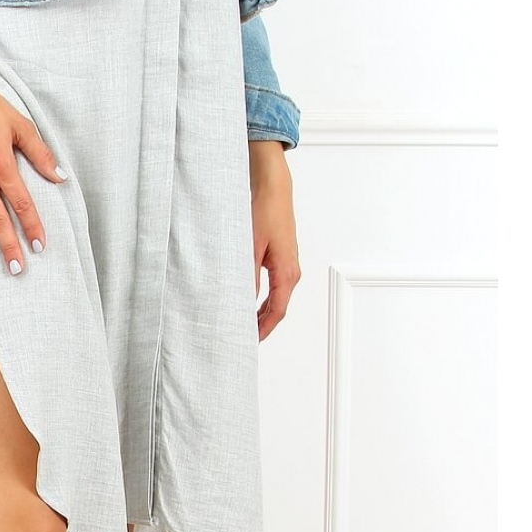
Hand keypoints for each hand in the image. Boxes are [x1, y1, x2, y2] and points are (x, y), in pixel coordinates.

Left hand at [249, 141, 299, 339]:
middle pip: (276, 309)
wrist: (272, 186)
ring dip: (259, 314)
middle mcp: (291, 272)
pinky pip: (272, 288)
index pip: (276, 312)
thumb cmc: (264, 212)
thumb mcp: (249, 248)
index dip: (262, 331)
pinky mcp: (279, 260)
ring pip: (274, 300)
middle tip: (240, 340)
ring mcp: (286, 266)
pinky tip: (245, 304)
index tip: (248, 344)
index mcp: (287, 273)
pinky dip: (259, 300)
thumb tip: (241, 304)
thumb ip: (247, 278)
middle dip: (260, 327)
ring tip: (240, 327)